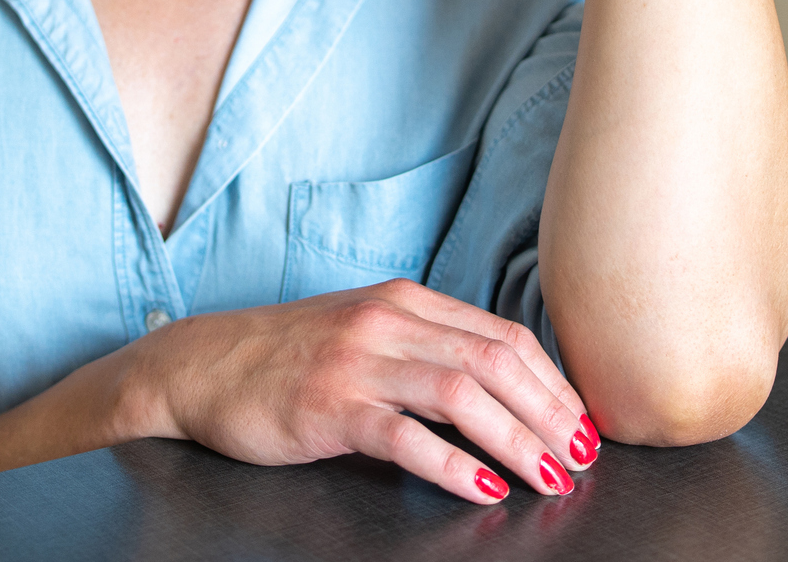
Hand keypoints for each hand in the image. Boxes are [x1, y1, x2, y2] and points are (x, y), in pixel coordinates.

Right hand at [120, 278, 600, 503]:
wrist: (203, 364)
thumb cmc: (290, 357)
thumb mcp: (368, 334)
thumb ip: (428, 350)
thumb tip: (505, 391)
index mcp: (406, 300)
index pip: (503, 336)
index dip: (553, 382)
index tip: (584, 423)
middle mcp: (389, 321)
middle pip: (495, 362)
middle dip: (549, 413)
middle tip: (582, 457)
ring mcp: (358, 361)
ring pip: (461, 393)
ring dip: (516, 439)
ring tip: (547, 476)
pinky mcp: (330, 405)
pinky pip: (405, 434)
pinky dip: (452, 463)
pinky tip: (481, 486)